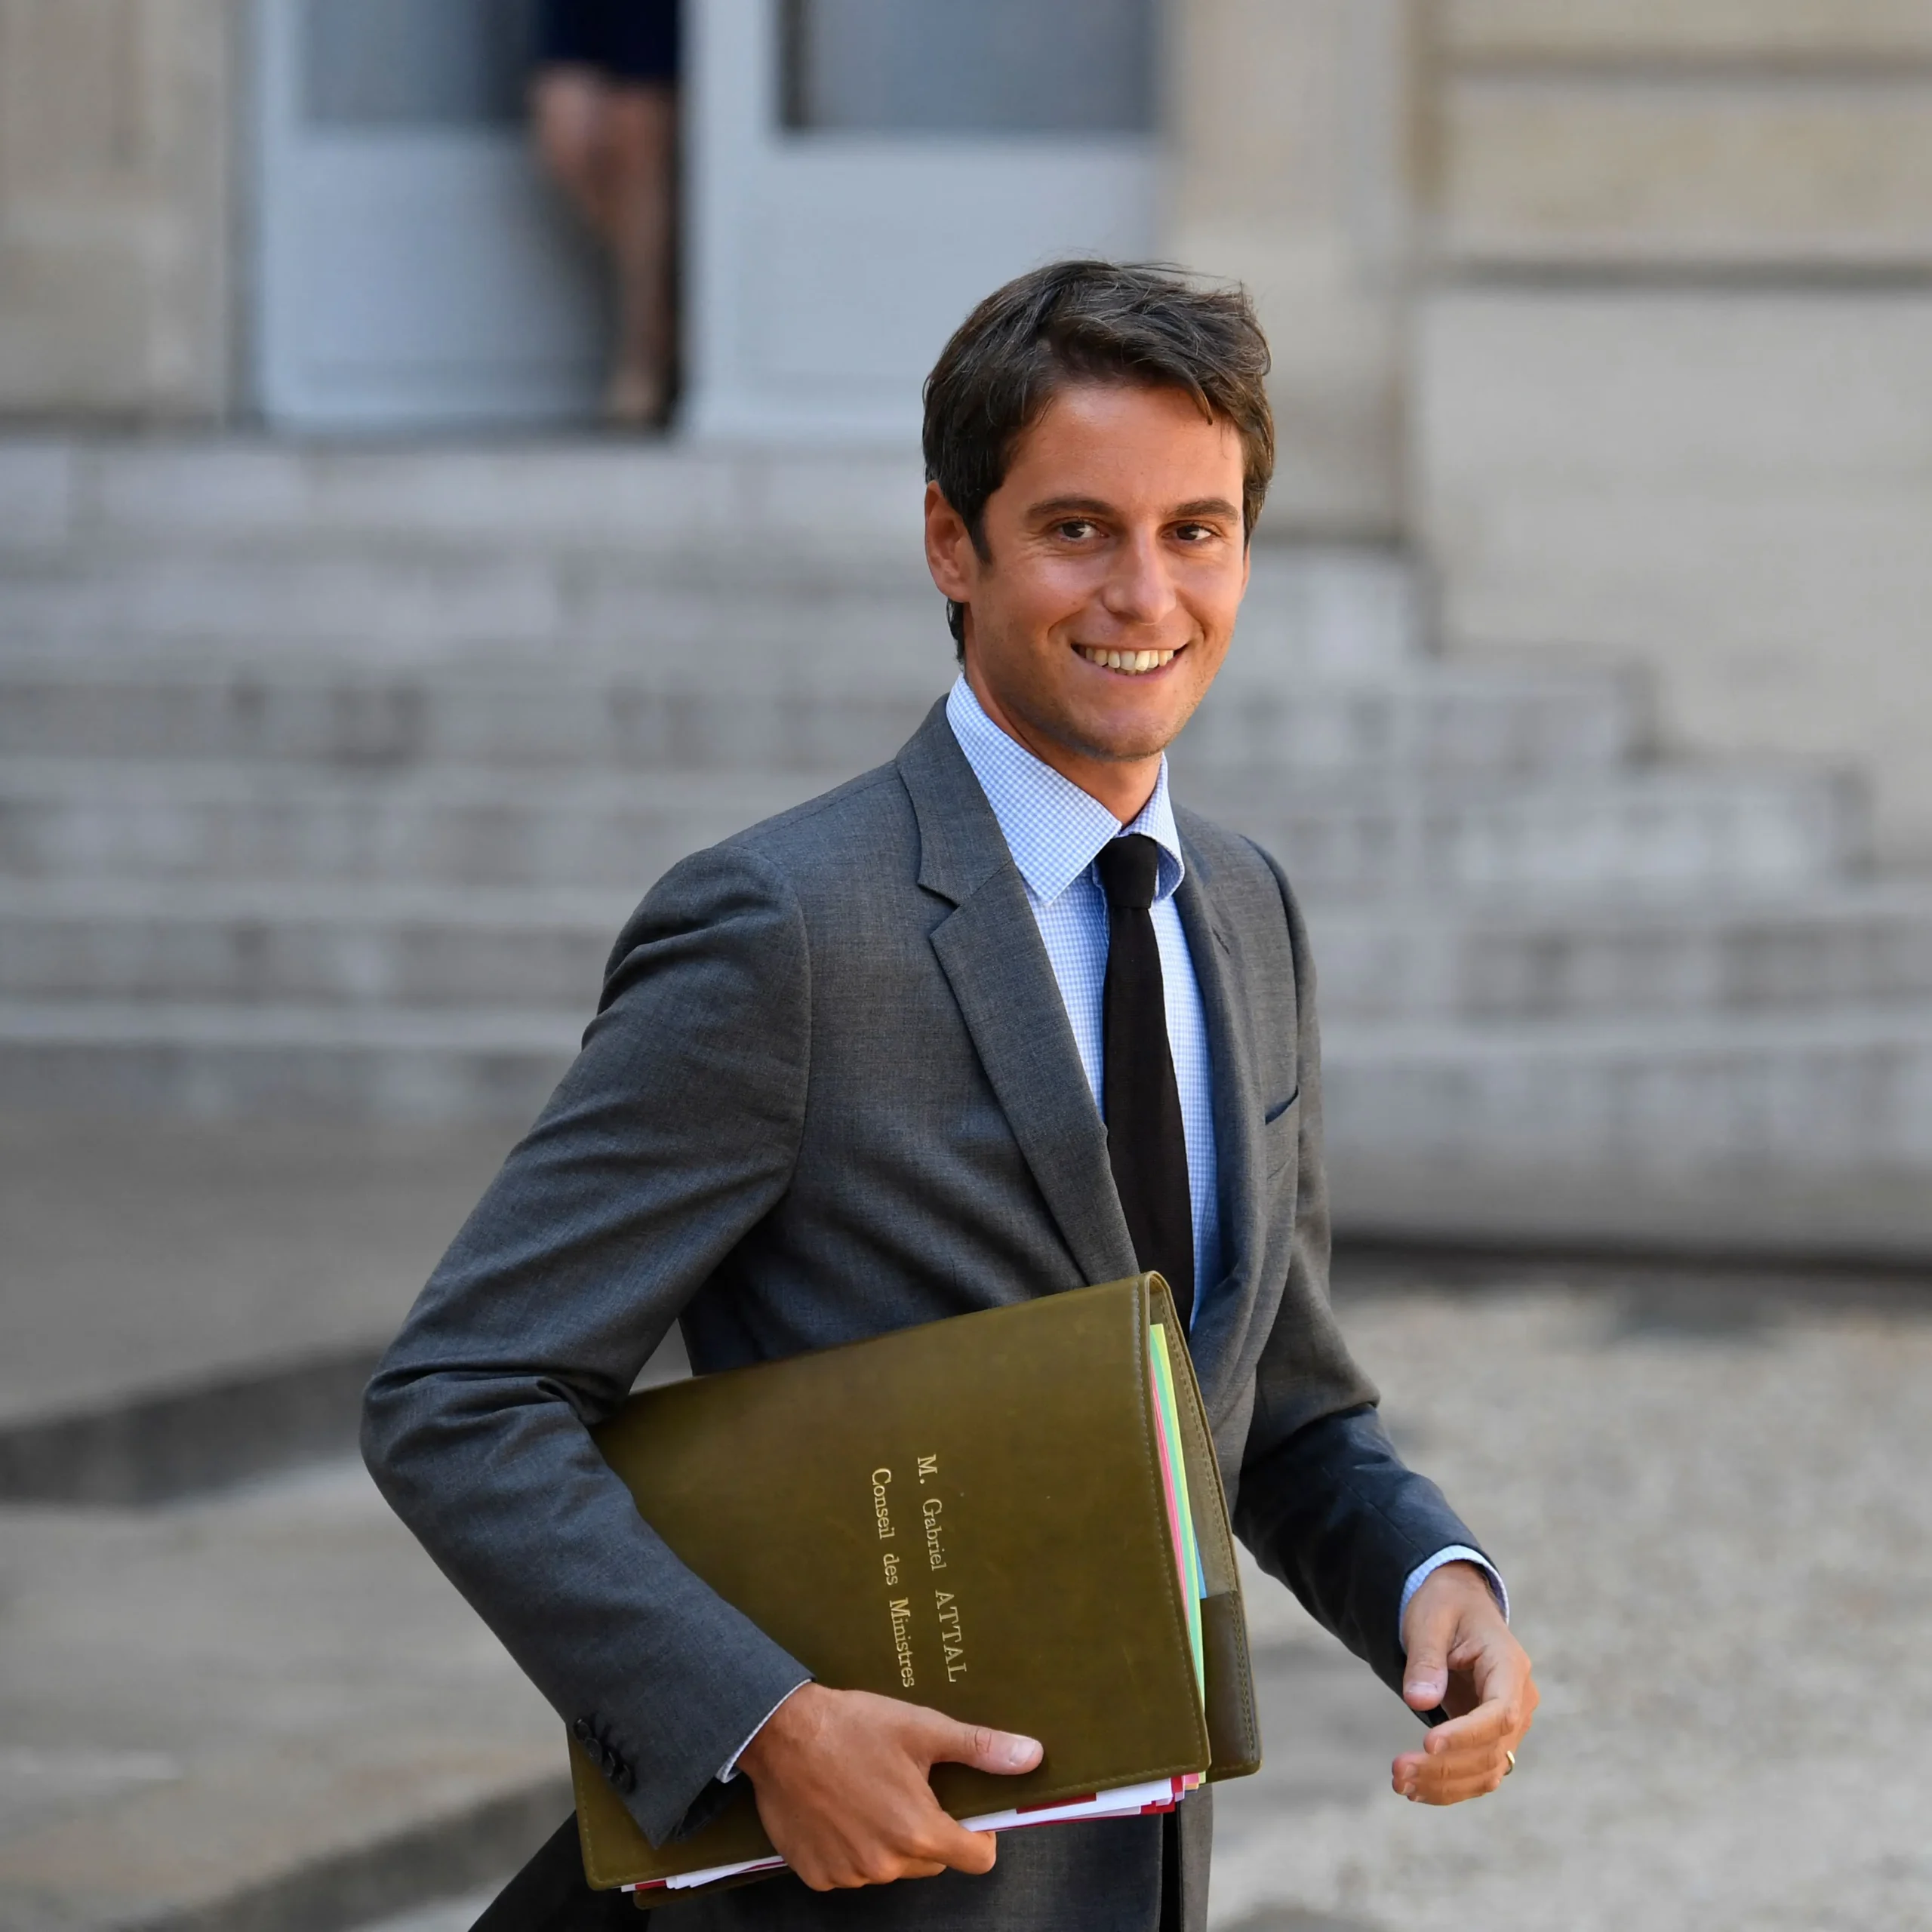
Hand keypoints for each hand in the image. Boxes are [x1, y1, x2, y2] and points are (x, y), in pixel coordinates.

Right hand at [736, 1684, 1042, 1889]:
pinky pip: (851, 1870)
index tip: (966, 1812)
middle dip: (929, 1830)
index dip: (979, 1835)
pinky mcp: (816, 1875)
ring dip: (889, 1840)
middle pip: (932, 1860)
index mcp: (919, 1832)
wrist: (779, 1731)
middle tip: (907, 1786)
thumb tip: (1031, 1756)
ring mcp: (849, 1874)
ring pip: (891, 1866)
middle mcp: (886, 1865)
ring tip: (870, 1792)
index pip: (977, 1858)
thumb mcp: (922, 1729)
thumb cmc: (853, 1726)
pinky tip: (840, 1810)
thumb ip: (979, 1747)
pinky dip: (852, 1847)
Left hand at [1391, 1561, 1536, 1805]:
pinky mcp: (1491, 1738)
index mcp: (1509, 1666)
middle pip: (1491, 1750)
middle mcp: (1520, 1701)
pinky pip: (1477, 1772)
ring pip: (1487, 1770)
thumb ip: (1426, 1659)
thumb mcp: (1430, 1619)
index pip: (1500, 1713)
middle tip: (1398, 1771)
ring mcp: (1509, 1724)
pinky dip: (1448, 1786)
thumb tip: (1419, 1703)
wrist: (1456, 1605)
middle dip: (1444, 1767)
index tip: (1428, 1744)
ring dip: (1445, 1785)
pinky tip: (1414, 1789)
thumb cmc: (1444, 1606)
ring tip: (1401, 1784)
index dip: (1467, 1734)